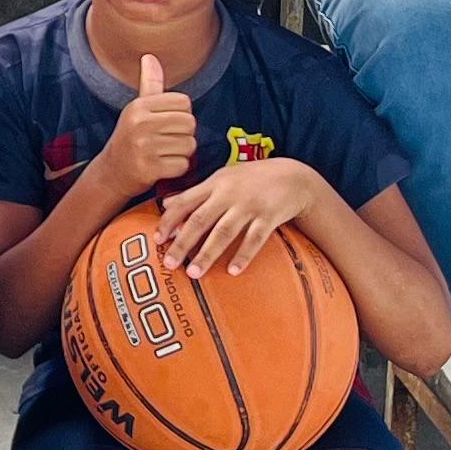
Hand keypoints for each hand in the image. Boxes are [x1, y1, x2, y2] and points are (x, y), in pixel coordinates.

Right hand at [100, 55, 198, 195]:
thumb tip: (150, 57)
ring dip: (181, 152)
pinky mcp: (150, 168)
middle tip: (167, 140)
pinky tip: (162, 166)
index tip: (166, 123)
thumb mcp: (137, 109)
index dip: (181, 114)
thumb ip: (149, 83)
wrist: (111, 173)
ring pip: (189, 145)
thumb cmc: (130, 138)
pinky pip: (182, 165)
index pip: (184, 102)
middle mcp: (140, 123)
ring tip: (164, 153)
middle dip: (184, 134)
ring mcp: (144, 147)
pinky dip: (176, 168)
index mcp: (139, 106)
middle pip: (190, 123)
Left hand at [157, 156, 319, 278]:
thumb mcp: (221, 178)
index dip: (169, 221)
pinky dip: (243, 255)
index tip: (157, 240)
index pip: (185, 202)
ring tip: (194, 273)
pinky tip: (232, 271)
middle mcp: (229, 194)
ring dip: (208, 254)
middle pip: (200, 219)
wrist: (293, 176)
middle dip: (183, 243)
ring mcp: (250, 205)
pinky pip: (255, 239)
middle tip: (169, 264)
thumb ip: (195, 192)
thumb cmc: (251, 179)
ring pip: (224, 232)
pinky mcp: (270, 217)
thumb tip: (166, 203)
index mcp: (214, 184)